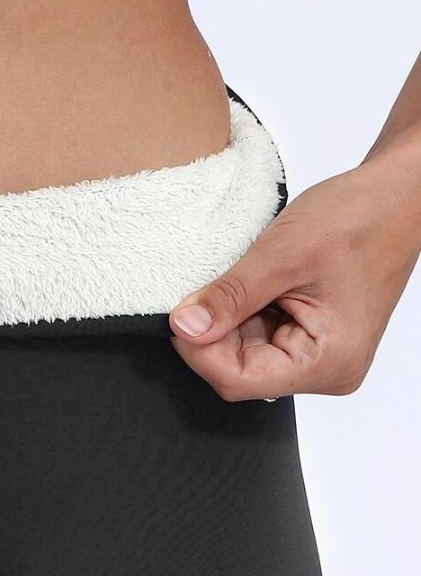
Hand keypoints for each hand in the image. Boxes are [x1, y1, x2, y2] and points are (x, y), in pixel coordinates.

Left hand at [167, 154, 420, 400]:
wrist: (395, 195)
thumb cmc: (361, 218)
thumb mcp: (282, 255)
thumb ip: (230, 297)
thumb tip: (185, 327)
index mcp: (328, 362)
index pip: (237, 380)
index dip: (199, 351)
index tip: (180, 315)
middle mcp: (326, 371)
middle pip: (237, 371)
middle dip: (214, 334)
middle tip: (207, 289)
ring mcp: (317, 358)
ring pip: (241, 356)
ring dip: (229, 321)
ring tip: (247, 279)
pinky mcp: (306, 341)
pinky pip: (256, 340)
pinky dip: (243, 315)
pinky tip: (256, 286)